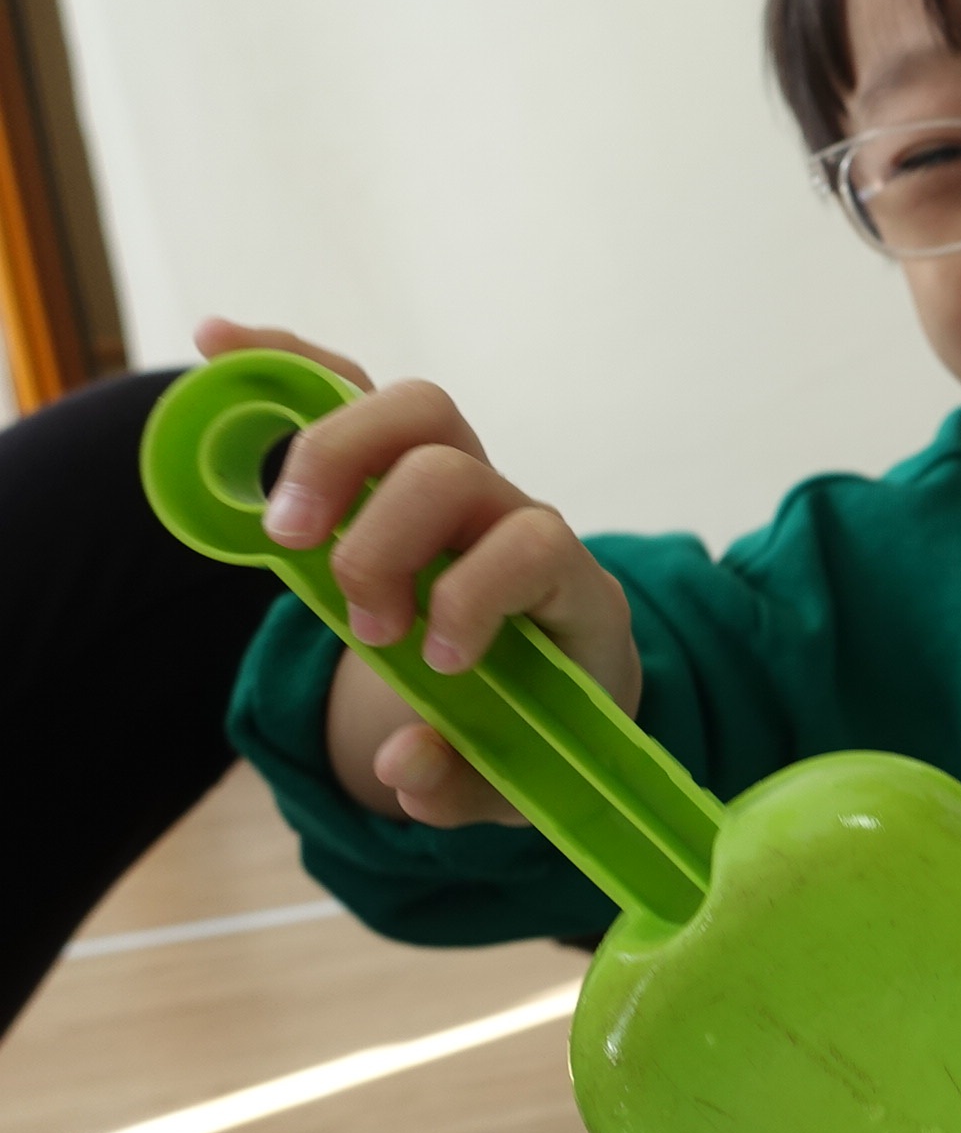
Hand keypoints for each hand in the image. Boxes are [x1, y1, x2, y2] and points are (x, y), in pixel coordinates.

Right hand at [198, 321, 639, 825]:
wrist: (558, 686)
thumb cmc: (541, 727)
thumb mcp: (519, 777)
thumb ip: (465, 784)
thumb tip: (402, 764)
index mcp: (570, 592)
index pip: (540, 545)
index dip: (478, 590)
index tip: (437, 659)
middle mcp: (518, 520)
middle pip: (456, 469)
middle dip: (386, 537)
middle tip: (356, 617)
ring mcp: (465, 484)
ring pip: (414, 415)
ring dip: (333, 462)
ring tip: (283, 536)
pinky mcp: (406, 469)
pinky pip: (355, 395)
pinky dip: (288, 369)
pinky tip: (218, 349)